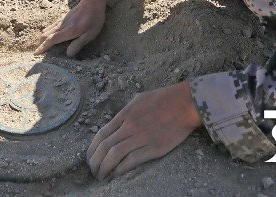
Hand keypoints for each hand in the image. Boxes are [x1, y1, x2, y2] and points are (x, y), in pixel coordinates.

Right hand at [35, 0, 105, 56]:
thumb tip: (68, 54)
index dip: (43, 47)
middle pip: (45, 34)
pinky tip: (49, 36)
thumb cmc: (94, 18)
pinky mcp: (63, 18)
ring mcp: (61, 21)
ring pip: (47, 30)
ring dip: (42, 38)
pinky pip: (51, 26)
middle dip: (40, 44)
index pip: (51, 40)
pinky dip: (46, 33)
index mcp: (69, 31)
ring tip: (42, 46)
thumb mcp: (90, 34)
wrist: (92, 1)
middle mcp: (62, 25)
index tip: (36, 53)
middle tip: (38, 52)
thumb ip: (78, 44)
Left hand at [86, 82, 201, 179]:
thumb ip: (125, 113)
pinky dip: (121, 169)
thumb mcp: (138, 100)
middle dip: (95, 162)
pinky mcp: (155, 148)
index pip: (100, 135)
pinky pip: (132, 161)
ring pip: (114, 155)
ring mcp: (142, 137)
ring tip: (102, 176)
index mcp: (124, 114)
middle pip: (104, 147)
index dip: (92, 149)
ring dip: (105, 168)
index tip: (90, 158)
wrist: (186, 103)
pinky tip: (117, 174)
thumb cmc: (163, 99)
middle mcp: (130, 126)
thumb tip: (115, 125)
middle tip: (93, 171)